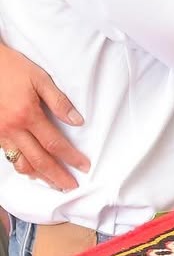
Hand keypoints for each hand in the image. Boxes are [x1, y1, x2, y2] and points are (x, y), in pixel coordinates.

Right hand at [0, 45, 89, 190]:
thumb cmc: (13, 68)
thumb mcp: (40, 79)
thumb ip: (59, 101)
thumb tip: (77, 121)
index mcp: (28, 115)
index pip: (55, 143)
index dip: (71, 157)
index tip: (84, 166)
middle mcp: (13, 129)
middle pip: (38, 160)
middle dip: (56, 176)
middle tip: (71, 186)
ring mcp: (0, 134)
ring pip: (21, 163)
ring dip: (39, 175)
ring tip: (53, 182)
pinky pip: (8, 156)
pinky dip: (21, 166)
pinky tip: (31, 169)